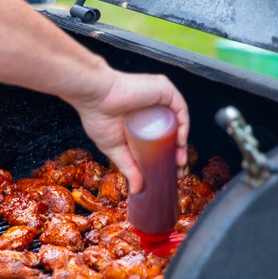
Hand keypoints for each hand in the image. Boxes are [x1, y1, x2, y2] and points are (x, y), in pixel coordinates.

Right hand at [68, 69, 189, 193]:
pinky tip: (181, 141)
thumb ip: (128, 167)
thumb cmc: (98, 116)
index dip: (169, 156)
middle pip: (173, 131)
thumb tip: (137, 190)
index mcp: (142, 119)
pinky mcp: (164, 89)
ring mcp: (160, 98)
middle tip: (178, 170)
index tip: (171, 172)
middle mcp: (153, 107)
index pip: (162, 138)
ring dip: (183, 142)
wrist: (93, 95)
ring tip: (179, 160)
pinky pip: (180, 109)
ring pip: (178, 122)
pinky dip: (184, 126)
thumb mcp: (116, 149)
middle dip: (178, 152)